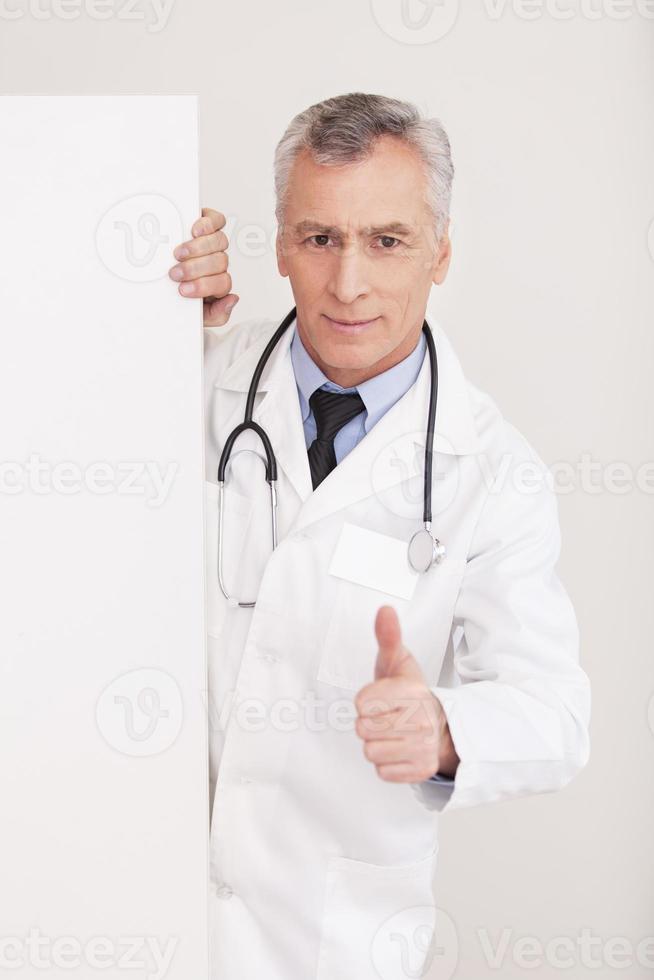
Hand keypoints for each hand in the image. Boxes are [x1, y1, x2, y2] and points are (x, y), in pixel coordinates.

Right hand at [169, 207, 238, 326]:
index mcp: (217, 283)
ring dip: (198, 249)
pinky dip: (207, 223)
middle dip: (196, 269)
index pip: (223, 283)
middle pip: (220, 262)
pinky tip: (195, 230)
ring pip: (219, 242)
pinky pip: (217, 221)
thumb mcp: (196, 314)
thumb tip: (232, 300)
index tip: (183, 290)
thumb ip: (216, 315)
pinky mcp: (207, 224)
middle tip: (176, 273)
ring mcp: (214, 243)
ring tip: (179, 254)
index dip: (204, 286)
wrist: (165, 290)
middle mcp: (218, 263)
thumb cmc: (180, 295)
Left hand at [354, 606, 458, 782]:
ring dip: (377, 744)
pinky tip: (399, 749)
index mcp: (412, 691)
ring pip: (370, 752)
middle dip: (370, 723)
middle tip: (388, 716)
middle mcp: (421, 720)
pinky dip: (387, 763)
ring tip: (393, 733)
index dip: (365, 701)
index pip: (361, 702)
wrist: (442, 725)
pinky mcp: (421, 770)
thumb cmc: (410, 693)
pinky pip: (382, 772)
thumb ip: (388, 636)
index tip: (381, 698)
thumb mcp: (398, 662)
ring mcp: (423, 746)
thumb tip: (385, 610)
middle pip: (363, 729)